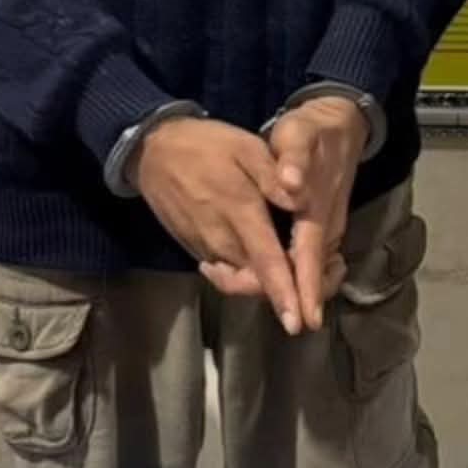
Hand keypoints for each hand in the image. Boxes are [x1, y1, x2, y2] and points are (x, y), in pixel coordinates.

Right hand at [135, 117, 302, 333]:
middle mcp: (221, 238)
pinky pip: (224, 273)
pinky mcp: (195, 250)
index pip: (266, 261)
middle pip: (255, 281)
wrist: (153, 151)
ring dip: (264, 285)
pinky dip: (244, 276)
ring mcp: (205, 247)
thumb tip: (303, 203)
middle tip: (314, 291)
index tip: (297, 323)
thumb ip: (273, 176)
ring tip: (291, 280)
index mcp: (240, 211)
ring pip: (240, 280)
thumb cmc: (205, 145)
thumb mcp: (245, 146)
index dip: (283, 293)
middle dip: (283, 293)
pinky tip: (260, 264)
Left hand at [265, 97, 368, 329]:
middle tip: (246, 294)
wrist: (340, 122)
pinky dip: (294, 276)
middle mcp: (326, 230)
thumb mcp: (299, 134)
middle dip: (289, 298)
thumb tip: (291, 185)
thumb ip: (294, 159)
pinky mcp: (321, 230)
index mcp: (317, 212)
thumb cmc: (314, 130)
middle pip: (311, 277)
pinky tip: (267, 274)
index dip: (305, 291)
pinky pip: (310, 264)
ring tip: (244, 286)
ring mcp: (326, 232)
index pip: (310, 260)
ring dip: (289, 289)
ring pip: (312, 274)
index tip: (302, 323)